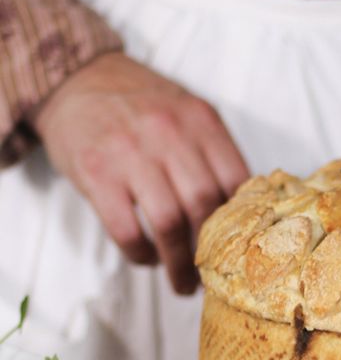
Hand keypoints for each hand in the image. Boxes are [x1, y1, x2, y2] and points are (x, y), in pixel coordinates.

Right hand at [31, 52, 249, 293]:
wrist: (76, 77)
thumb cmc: (141, 107)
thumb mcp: (187, 114)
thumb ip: (215, 156)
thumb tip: (245, 217)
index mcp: (201, 121)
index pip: (237, 182)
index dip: (242, 226)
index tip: (240, 251)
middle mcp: (169, 131)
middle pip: (204, 206)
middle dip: (211, 252)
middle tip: (212, 277)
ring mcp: (129, 151)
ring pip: (168, 223)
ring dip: (178, 264)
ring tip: (183, 282)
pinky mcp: (95, 172)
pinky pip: (126, 229)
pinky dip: (140, 254)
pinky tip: (147, 258)